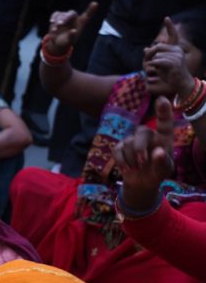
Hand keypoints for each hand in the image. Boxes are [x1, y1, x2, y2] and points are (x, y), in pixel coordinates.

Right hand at [45, 2, 96, 54]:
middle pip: (71, 14)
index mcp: (81, 23)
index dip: (91, 9)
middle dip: (65, 18)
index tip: (95, 4)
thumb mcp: (69, 41)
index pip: (87, 15)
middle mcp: (74, 17)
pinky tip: (51, 22)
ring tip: (55, 30)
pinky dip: (53, 18)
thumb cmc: (66, 41)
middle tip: (60, 24)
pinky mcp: (58, 16)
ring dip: (57, 21)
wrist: (57, 41)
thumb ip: (72, 37)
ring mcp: (65, 16)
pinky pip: (55, 14)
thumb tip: (73, 31)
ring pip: (62, 15)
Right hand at [114, 96, 174, 211]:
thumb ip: (163, 162)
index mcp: (163, 137)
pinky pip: (117, 150)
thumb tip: (158, 152)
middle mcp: (148, 134)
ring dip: (132, 159)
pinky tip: (127, 169)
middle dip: (139, 148)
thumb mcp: (164, 170)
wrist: (142, 182)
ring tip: (137, 169)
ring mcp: (133, 139)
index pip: (165, 122)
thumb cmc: (157, 172)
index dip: (163, 111)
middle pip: (141, 133)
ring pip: (128, 143)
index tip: (162, 100)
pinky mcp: (120, 147)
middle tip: (142, 162)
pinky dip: (121, 161)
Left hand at [144, 17, 196, 99]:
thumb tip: (145, 49)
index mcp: (175, 49)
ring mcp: (177, 57)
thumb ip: (154, 56)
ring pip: (156, 56)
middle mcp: (177, 51)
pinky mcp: (174, 64)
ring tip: (157, 69)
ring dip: (152, 63)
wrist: (180, 83)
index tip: (166, 18)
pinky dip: (154, 65)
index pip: (173, 35)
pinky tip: (155, 68)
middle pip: (157, 47)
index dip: (170, 27)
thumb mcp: (160, 64)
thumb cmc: (170, 74)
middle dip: (149, 55)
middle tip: (147, 62)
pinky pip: (158, 61)